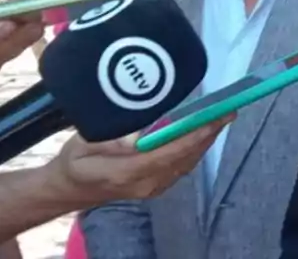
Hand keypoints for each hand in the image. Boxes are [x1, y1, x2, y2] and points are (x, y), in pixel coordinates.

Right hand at [44, 116, 232, 208]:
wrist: (70, 188)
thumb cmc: (75, 161)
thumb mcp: (82, 145)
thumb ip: (109, 141)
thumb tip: (137, 137)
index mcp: (128, 173)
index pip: (169, 153)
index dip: (193, 135)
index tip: (212, 118)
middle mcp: (147, 183)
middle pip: (185, 157)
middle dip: (208, 133)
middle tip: (228, 109)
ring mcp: (153, 186)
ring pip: (187, 162)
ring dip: (205, 140)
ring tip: (222, 116)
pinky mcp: (156, 184)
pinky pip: (182, 165)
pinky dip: (196, 147)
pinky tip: (204, 131)